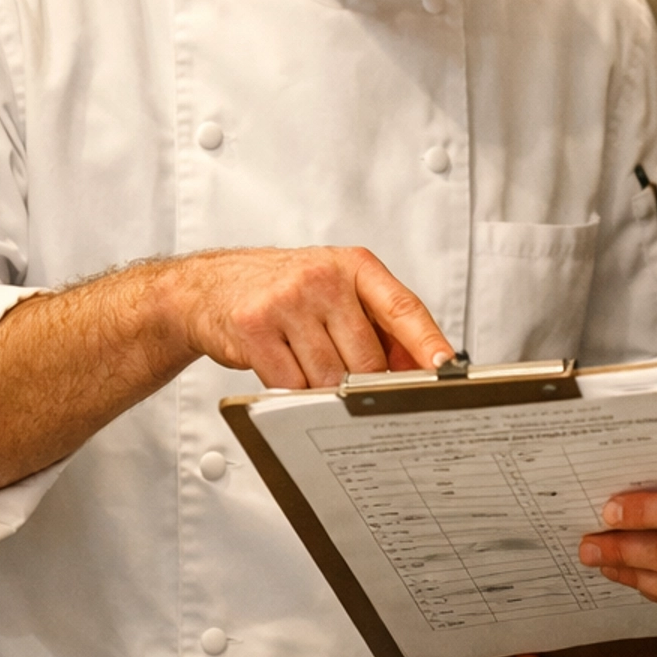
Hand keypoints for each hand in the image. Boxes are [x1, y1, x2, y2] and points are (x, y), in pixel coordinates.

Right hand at [163, 245, 452, 386]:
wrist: (211, 286)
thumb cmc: (284, 292)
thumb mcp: (336, 293)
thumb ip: (379, 325)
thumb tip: (421, 369)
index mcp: (354, 266)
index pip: (403, 308)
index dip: (426, 342)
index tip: (444, 368)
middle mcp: (323, 277)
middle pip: (367, 359)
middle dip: (362, 383)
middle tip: (347, 378)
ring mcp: (288, 300)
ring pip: (329, 378)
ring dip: (322, 388)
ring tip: (306, 363)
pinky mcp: (256, 327)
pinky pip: (292, 384)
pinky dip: (293, 389)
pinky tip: (283, 367)